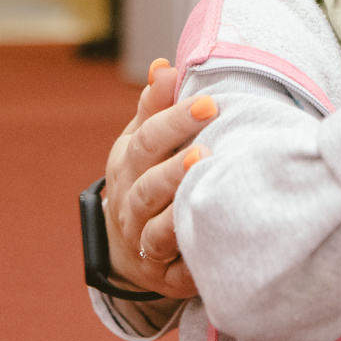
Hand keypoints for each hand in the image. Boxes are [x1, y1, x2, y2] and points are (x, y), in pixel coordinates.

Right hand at [102, 59, 217, 296]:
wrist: (128, 247)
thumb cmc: (146, 177)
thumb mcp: (144, 141)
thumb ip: (156, 106)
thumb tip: (165, 67)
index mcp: (128, 164)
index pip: (146, 140)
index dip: (174, 120)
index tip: (209, 103)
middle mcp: (130, 202)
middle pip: (148, 182)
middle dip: (175, 165)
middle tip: (206, 148)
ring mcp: (142, 240)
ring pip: (156, 226)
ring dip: (179, 207)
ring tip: (205, 182)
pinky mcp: (165, 273)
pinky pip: (176, 267)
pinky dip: (190, 255)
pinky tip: (212, 237)